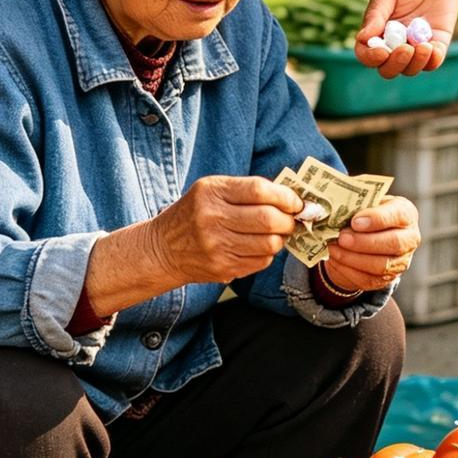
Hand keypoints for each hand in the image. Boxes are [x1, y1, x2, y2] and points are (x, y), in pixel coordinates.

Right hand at [150, 175, 303, 283]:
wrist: (163, 248)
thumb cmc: (194, 213)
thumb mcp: (212, 190)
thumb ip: (248, 190)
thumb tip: (291, 197)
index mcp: (212, 192)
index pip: (260, 190)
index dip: (285, 196)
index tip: (295, 201)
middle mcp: (213, 218)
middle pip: (268, 219)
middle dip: (288, 220)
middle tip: (291, 219)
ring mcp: (217, 246)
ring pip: (269, 243)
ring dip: (280, 238)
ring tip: (276, 233)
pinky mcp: (222, 267)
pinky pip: (261, 261)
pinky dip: (267, 254)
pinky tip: (258, 247)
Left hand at [324, 196, 420, 292]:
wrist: (366, 237)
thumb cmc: (366, 215)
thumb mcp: (364, 205)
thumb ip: (356, 206)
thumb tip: (335, 212)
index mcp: (406, 214)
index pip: (399, 215)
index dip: (377, 219)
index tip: (355, 221)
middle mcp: (410, 238)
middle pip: (393, 243)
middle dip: (364, 242)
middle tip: (342, 237)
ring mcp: (401, 261)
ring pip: (381, 265)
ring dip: (353, 258)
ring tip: (334, 249)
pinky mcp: (387, 279)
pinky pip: (368, 280)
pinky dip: (348, 271)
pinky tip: (335, 260)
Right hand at [355, 0, 457, 78]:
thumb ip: (376, 14)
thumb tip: (362, 38)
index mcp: (376, 32)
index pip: (367, 54)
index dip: (371, 58)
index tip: (382, 52)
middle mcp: (394, 44)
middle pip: (388, 69)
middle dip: (395, 64)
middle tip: (406, 49)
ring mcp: (415, 46)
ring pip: (410, 69)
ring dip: (415, 63)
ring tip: (423, 46)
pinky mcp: (437, 44)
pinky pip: (433, 62)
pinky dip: (432, 61)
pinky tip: (434, 47)